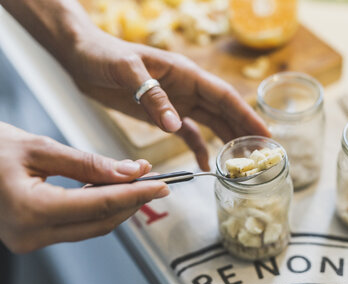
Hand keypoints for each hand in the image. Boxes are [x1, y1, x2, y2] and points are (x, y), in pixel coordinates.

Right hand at [0, 122, 168, 252]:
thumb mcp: (40, 147)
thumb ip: (89, 163)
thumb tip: (130, 171)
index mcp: (30, 210)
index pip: (101, 205)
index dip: (137, 194)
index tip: (163, 184)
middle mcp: (30, 234)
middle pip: (101, 221)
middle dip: (133, 200)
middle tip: (155, 178)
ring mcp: (30, 240)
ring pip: (92, 227)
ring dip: (118, 205)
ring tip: (137, 180)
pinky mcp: (32, 236)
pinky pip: (76, 226)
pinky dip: (97, 208)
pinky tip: (110, 190)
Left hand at [67, 30, 269, 170]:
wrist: (82, 58)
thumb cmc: (103, 55)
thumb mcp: (126, 70)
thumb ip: (152, 96)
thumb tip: (175, 125)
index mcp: (185, 74)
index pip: (223, 96)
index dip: (246, 115)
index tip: (265, 133)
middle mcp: (187, 88)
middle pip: (224, 112)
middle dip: (244, 130)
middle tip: (263, 152)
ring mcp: (177, 102)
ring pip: (211, 123)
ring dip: (228, 139)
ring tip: (243, 160)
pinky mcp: (163, 114)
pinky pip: (188, 133)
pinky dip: (199, 147)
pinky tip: (206, 163)